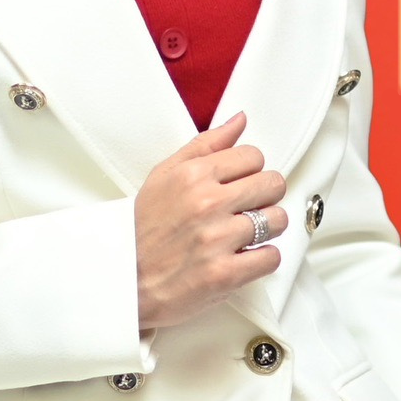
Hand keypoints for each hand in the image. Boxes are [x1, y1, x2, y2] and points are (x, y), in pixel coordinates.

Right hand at [133, 112, 284, 329]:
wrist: (123, 279)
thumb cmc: (142, 228)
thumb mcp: (164, 175)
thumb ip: (206, 144)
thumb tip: (240, 121)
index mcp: (193, 175)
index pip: (254, 156)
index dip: (250, 170)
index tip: (240, 183)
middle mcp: (207, 203)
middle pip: (272, 184)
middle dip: (264, 195)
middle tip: (247, 207)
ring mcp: (217, 239)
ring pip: (277, 220)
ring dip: (267, 228)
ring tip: (245, 233)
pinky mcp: (224, 274)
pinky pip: (270, 257)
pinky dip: (263, 258)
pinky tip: (245, 256)